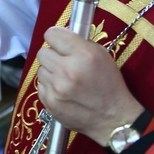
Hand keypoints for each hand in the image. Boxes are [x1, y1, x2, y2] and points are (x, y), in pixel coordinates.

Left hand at [36, 27, 143, 145]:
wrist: (113, 118)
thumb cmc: (109, 85)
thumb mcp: (102, 56)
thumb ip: (79, 43)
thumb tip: (59, 36)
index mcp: (83, 55)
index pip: (52, 34)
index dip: (56, 38)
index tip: (60, 43)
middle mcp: (68, 70)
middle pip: (42, 52)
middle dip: (53, 56)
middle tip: (64, 63)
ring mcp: (56, 88)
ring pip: (40, 70)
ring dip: (51, 72)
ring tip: (66, 80)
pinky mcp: (50, 102)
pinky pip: (40, 86)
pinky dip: (49, 87)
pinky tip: (63, 91)